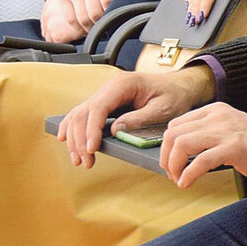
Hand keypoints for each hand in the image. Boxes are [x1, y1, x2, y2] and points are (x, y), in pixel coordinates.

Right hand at [43, 0, 134, 40]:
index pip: (108, 0)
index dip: (114, 13)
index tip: (119, 19)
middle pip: (94, 12)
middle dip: (103, 24)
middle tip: (109, 28)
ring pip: (81, 18)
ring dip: (91, 28)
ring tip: (98, 30)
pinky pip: (69, 18)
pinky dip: (77, 27)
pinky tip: (85, 28)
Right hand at [57, 65, 215, 168]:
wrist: (181, 87)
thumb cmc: (175, 94)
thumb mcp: (163, 108)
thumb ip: (139, 118)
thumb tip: (115, 130)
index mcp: (124, 84)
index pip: (98, 107)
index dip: (91, 130)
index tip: (91, 149)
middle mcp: (110, 87)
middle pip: (84, 113)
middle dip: (80, 139)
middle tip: (85, 161)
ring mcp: (106, 94)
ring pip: (79, 115)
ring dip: (75, 138)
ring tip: (79, 160)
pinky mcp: (106, 103)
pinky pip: (84, 114)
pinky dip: (73, 128)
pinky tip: (66, 140)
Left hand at [158, 103, 246, 188]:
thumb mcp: (230, 129)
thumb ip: (209, 133)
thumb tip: (182, 150)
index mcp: (216, 110)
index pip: (176, 124)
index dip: (167, 147)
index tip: (171, 163)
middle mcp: (219, 116)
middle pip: (174, 133)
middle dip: (166, 157)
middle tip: (172, 173)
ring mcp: (226, 130)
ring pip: (181, 144)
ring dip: (173, 166)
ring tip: (179, 179)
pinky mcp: (234, 147)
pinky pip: (199, 161)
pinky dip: (188, 174)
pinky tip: (187, 183)